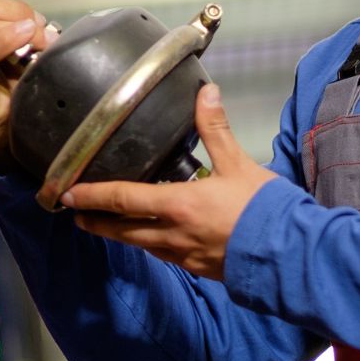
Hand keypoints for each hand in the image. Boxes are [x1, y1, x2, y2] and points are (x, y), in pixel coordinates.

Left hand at [64, 84, 275, 280]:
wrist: (291, 256)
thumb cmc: (265, 211)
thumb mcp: (239, 163)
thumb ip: (216, 128)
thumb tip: (206, 93)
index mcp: (178, 206)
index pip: (123, 199)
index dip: (92, 196)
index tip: (68, 194)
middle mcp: (173, 234)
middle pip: (122, 230)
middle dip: (96, 221)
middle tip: (74, 214)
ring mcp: (184, 255)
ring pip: (140, 245)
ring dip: (119, 235)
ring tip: (104, 226)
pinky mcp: (199, 268)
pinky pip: (164, 256)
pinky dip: (148, 245)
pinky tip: (150, 240)